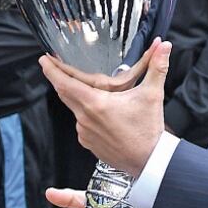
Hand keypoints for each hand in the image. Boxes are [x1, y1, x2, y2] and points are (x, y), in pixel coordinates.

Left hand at [40, 39, 171, 175]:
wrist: (149, 161)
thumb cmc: (148, 130)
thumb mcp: (152, 94)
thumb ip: (156, 67)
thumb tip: (163, 46)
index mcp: (95, 103)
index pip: (65, 83)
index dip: (52, 70)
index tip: (43, 60)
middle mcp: (85, 118)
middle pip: (64, 93)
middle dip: (58, 78)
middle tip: (53, 66)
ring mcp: (84, 132)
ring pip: (74, 108)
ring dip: (76, 97)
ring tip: (86, 89)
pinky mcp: (88, 142)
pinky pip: (81, 123)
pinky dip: (85, 113)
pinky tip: (99, 111)